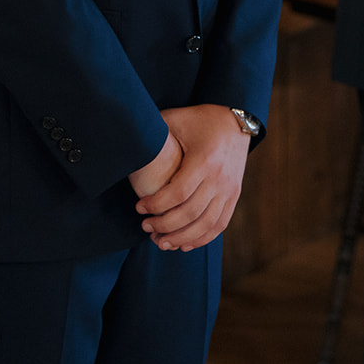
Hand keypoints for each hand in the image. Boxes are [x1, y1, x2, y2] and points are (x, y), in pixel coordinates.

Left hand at [133, 105, 250, 252]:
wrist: (236, 120)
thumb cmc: (199, 119)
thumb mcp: (176, 119)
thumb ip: (154, 131)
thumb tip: (127, 140)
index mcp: (204, 160)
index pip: (178, 193)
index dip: (156, 205)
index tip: (139, 208)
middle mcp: (220, 178)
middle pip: (190, 213)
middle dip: (164, 225)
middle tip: (145, 227)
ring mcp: (229, 189)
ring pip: (205, 225)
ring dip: (181, 238)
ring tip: (160, 241)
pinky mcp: (234, 196)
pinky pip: (219, 225)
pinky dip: (201, 239)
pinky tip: (183, 244)